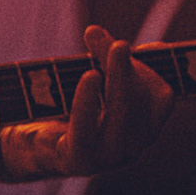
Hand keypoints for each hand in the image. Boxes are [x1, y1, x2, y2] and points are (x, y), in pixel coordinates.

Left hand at [1, 25, 174, 177]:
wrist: (34, 148)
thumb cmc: (71, 111)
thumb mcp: (90, 80)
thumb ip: (98, 57)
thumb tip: (94, 32)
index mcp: (144, 127)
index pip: (161, 98)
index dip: (150, 70)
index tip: (123, 45)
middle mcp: (133, 147)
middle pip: (139, 106)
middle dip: (128, 72)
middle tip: (120, 45)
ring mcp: (107, 159)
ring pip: (119, 119)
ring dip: (117, 82)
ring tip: (112, 53)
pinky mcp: (78, 162)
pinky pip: (85, 132)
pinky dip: (88, 102)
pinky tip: (89, 78)